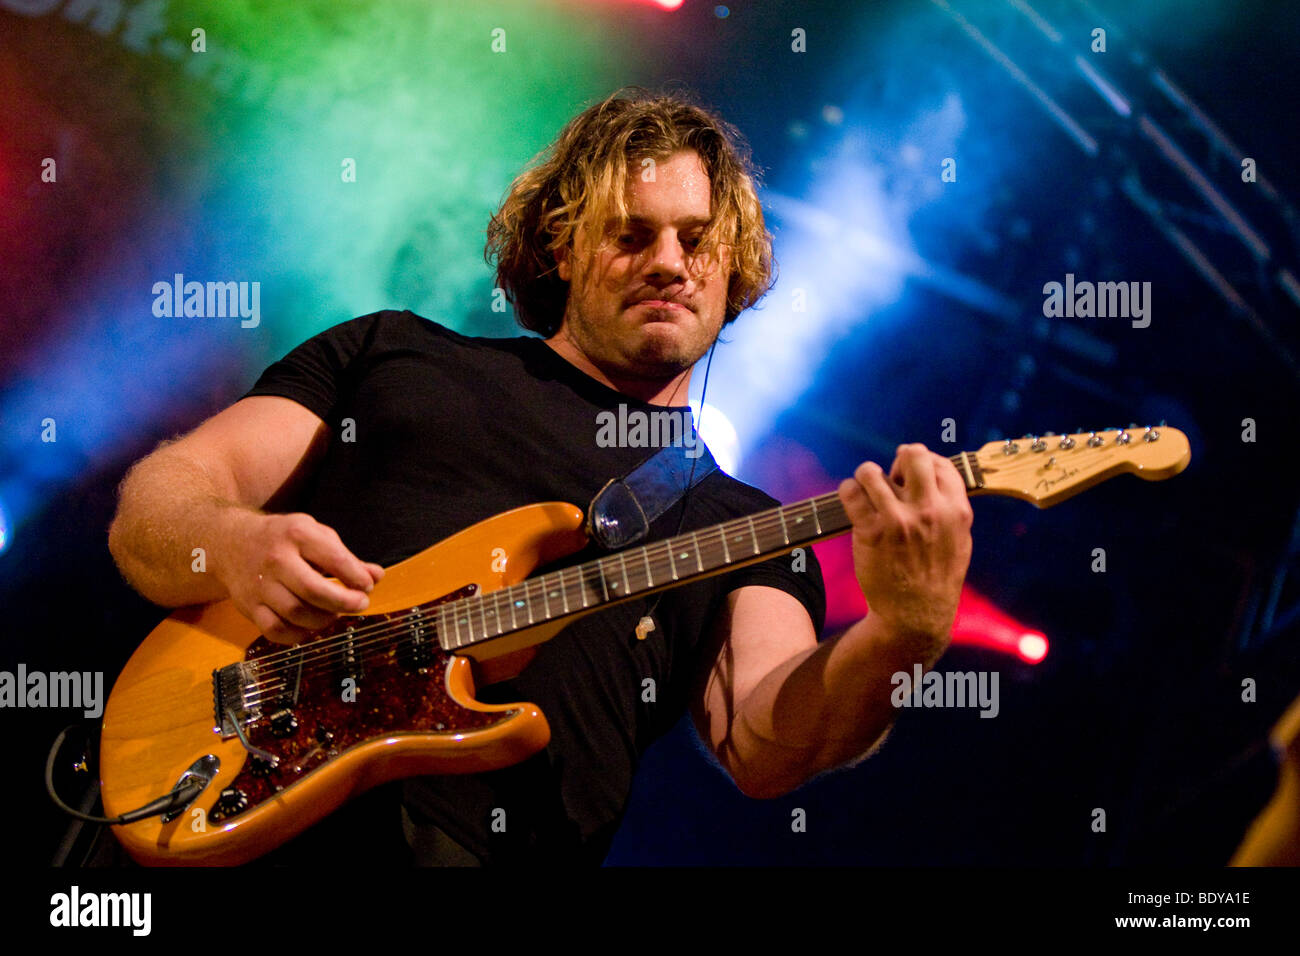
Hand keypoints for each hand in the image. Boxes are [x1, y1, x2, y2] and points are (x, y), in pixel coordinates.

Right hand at [215, 510, 384, 644]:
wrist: (232, 543)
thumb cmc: (283, 539)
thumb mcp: (315, 535)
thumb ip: (346, 557)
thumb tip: (376, 576)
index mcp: (297, 535)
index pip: (334, 559)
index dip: (357, 577)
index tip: (367, 585)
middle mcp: (276, 559)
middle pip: (313, 590)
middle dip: (344, 602)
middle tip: (360, 604)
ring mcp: (260, 585)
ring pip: (295, 613)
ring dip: (324, 619)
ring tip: (335, 612)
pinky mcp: (249, 607)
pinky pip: (275, 630)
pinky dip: (298, 635)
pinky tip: (311, 626)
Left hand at [836, 444, 972, 655]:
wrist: (914, 617)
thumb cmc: (936, 579)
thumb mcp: (960, 542)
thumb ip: (951, 508)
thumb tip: (938, 474)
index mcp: (956, 511)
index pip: (940, 463)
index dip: (923, 463)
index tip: (911, 475)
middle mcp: (929, 511)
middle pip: (913, 455)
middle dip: (899, 459)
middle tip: (891, 478)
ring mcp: (899, 520)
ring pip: (871, 471)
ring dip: (866, 476)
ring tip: (866, 489)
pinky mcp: (871, 532)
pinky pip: (851, 492)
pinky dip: (848, 490)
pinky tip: (852, 499)